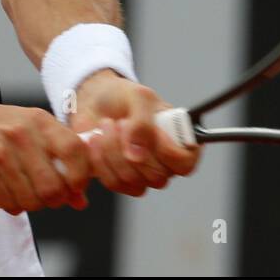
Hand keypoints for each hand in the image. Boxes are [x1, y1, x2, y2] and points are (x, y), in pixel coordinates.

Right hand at [0, 101, 91, 213]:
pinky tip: (7, 192)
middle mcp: (20, 134)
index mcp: (38, 120)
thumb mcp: (33, 130)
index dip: (80, 175)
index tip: (76, 186)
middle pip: (53, 186)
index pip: (74, 150)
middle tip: (50, 196)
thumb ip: (60, 159)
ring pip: (31, 200)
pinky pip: (9, 203)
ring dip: (32, 204)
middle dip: (55, 199)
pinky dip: (12, 205)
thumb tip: (81, 200)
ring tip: (25, 193)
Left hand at [70, 71, 200, 196]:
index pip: (185, 164)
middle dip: (130, 146)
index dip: (168, 153)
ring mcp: (144, 176)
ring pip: (132, 180)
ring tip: (106, 125)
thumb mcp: (139, 96)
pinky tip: (94, 140)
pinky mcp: (121, 181)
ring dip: (112, 150)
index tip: (151, 131)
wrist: (96, 101)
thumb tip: (137, 155)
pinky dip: (99, 160)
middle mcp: (165, 164)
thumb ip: (142, 122)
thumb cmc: (124, 97)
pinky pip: (113, 183)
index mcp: (180, 142)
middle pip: (156, 175)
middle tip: (120, 121)